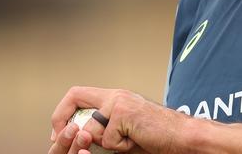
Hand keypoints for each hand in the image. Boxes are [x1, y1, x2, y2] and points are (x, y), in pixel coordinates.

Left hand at [50, 86, 188, 153]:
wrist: (181, 134)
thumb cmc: (157, 134)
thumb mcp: (124, 128)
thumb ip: (104, 127)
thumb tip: (81, 136)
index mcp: (116, 96)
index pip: (79, 93)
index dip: (63, 111)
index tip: (60, 131)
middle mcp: (116, 95)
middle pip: (75, 96)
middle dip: (62, 119)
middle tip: (59, 137)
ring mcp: (119, 103)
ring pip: (90, 129)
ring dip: (104, 144)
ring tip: (126, 141)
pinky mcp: (123, 114)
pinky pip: (106, 139)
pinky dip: (119, 147)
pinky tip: (134, 141)